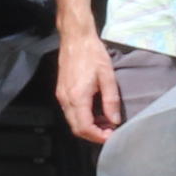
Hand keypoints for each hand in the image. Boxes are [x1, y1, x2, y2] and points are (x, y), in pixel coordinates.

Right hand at [56, 27, 123, 145]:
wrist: (76, 38)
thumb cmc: (93, 54)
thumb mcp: (108, 76)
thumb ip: (110, 101)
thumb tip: (114, 120)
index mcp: (77, 97)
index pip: (84, 128)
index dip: (98, 137)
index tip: (112, 136)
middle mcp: (66, 99)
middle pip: (76, 128)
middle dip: (93, 135)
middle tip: (110, 132)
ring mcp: (61, 96)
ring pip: (72, 121)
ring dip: (88, 127)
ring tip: (105, 123)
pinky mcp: (61, 92)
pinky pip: (70, 112)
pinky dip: (82, 118)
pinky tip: (95, 113)